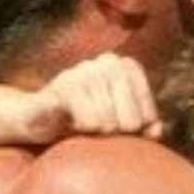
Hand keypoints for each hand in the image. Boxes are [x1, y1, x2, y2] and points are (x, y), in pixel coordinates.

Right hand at [40, 52, 160, 138]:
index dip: (142, 124)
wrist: (37, 119)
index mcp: (124, 65)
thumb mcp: (117, 121)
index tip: (133, 132)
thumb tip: (156, 131)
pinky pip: (87, 119)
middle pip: (130, 118)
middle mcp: (107, 61)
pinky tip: (74, 124)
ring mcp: (84, 71)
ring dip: (98, 132)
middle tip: (104, 131)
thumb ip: (143, 125)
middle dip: (120, 132)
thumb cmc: (83, 119)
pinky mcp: (63, 87)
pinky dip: (84, 127)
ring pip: (108, 121)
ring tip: (86, 126)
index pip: (146, 105)